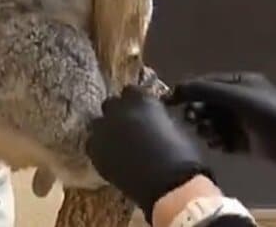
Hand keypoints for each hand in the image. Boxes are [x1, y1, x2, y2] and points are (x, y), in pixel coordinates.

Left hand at [87, 86, 214, 221]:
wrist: (171, 186)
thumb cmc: (183, 154)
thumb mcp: (179, 124)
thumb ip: (162, 114)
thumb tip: (158, 114)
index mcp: (140, 99)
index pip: (131, 90)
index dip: (137, 101)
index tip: (144, 112)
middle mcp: (118, 110)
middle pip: (111, 104)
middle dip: (119, 112)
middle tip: (130, 126)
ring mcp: (104, 131)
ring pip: (98, 123)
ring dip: (107, 128)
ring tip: (119, 142)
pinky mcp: (96, 154)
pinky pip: (92, 145)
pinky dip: (100, 148)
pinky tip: (112, 157)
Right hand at [167, 72, 275, 197]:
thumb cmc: (270, 114)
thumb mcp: (238, 96)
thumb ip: (208, 90)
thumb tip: (177, 87)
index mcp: (240, 82)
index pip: (207, 82)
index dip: (188, 90)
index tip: (169, 101)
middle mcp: (239, 98)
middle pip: (208, 103)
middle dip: (197, 110)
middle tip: (190, 121)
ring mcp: (242, 120)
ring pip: (214, 122)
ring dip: (206, 127)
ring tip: (204, 134)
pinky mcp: (245, 141)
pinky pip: (223, 139)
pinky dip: (216, 141)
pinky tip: (215, 144)